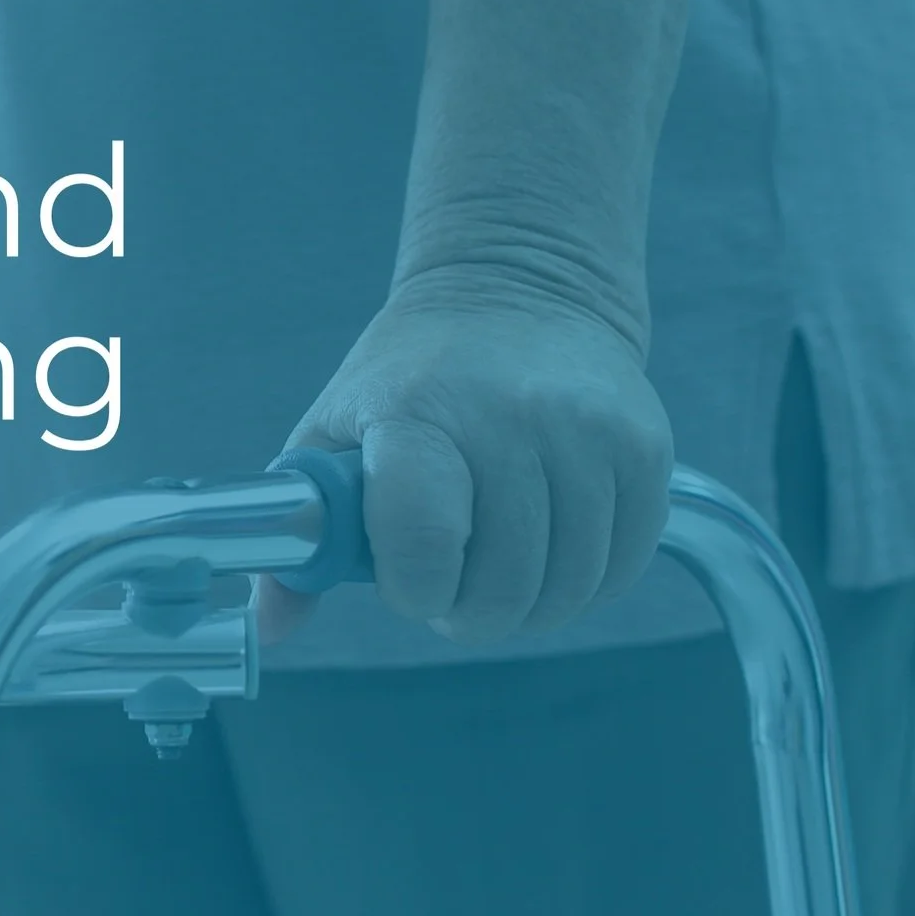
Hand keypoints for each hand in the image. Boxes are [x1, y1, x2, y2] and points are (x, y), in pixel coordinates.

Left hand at [263, 268, 673, 644]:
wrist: (518, 287)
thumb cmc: (409, 378)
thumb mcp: (334, 431)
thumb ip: (300, 534)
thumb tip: (270, 628)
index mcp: (417, 412)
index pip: (424, 539)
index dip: (414, 589)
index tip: (406, 581)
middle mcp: (511, 415)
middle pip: (505, 584)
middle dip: (469, 614)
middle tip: (452, 590)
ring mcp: (587, 430)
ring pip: (570, 587)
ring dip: (529, 608)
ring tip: (497, 572)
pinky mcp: (644, 446)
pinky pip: (622, 567)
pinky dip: (584, 584)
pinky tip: (550, 553)